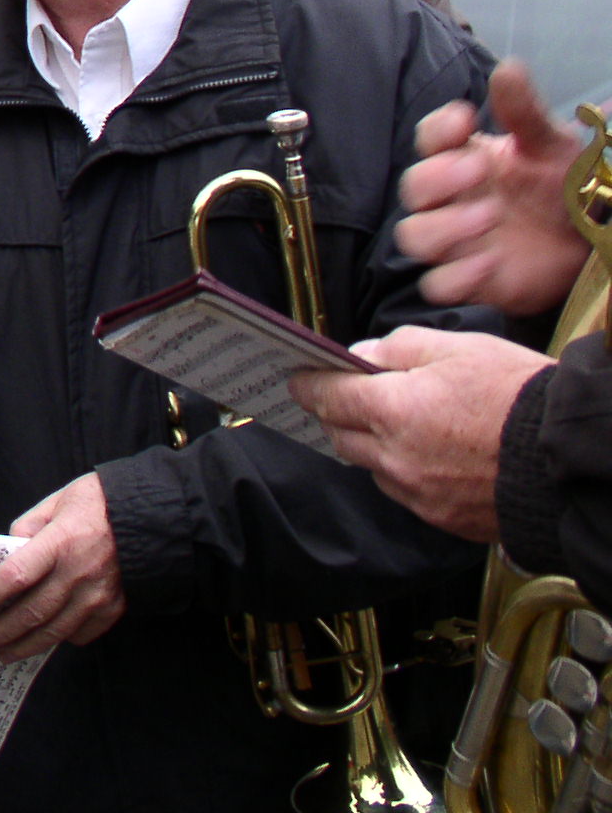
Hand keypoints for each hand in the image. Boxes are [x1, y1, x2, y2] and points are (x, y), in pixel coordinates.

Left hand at [0, 473, 125, 660]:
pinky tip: (44, 639)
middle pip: (33, 612)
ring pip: (56, 631)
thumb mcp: (56, 502)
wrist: (151, 517)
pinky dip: (61, 639)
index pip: (16, 575)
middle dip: (3, 630)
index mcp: (60, 542)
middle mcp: (79, 574)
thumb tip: (8, 552)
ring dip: (26, 645)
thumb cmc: (97, 503)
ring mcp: (98, 596)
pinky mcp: (114, 608)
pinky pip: (82, 633)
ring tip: (4, 652)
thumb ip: (27, 527)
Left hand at [289, 325, 553, 541]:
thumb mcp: (460, 349)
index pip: (325, 396)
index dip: (307, 383)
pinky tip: (425, 455)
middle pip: (340, 435)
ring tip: (392, 424)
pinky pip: (403, 492)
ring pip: (370, 466)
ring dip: (369, 445)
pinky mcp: (442, 518)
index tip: (297, 377)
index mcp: (392, 409)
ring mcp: (417, 493)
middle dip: (335, 414)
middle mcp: (395, 457)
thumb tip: (364, 354)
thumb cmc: (519, 398)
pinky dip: (401, 472)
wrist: (568, 459)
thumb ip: (400, 347)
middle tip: (343, 397)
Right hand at [397, 61, 592, 314]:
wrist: (594, 238)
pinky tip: (491, 262)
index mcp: (466, 159)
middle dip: (438, 178)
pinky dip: (456, 276)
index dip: (437, 130)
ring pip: (412, 236)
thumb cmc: (568, 186)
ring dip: (444, 227)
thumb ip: (525, 111)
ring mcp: (456, 241)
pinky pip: (437, 284)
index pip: (428, 140)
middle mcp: (452, 200)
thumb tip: (508, 67)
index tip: (466, 120)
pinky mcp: (468, 280)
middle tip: (481, 172)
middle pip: (411, 189)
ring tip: (491, 217)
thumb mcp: (554, 144)